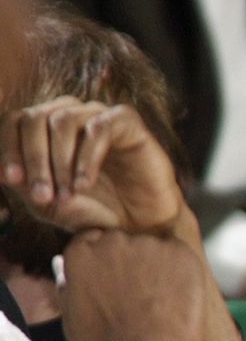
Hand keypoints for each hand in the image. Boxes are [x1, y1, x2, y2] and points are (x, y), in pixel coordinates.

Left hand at [2, 98, 184, 235]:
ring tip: (68, 192)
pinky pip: (99, 128)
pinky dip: (87, 158)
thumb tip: (1, 169)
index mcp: (45, 129)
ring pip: (63, 120)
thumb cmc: (92, 211)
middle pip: (34, 118)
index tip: (13, 180)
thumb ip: (22, 184)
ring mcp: (98, 116)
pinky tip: (86, 184)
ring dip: (60, 161)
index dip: (9, 148)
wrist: (138, 224)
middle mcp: (69, 116)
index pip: (15, 121)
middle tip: (43, 194)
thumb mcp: (47, 204)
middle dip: (33, 158)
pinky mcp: (126, 122)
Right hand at [58, 229, 204, 340]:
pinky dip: (183, 271)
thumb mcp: (72, 318)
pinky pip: (180, 255)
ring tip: (161, 300)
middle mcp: (111, 241)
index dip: (108, 261)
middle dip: (132, 263)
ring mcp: (146, 243)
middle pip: (125, 242)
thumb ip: (71, 291)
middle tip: (142, 293)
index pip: (93, 240)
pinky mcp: (177, 251)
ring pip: (154, 248)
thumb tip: (69, 281)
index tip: (116, 277)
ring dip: (158, 267)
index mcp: (81, 253)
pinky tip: (178, 297)